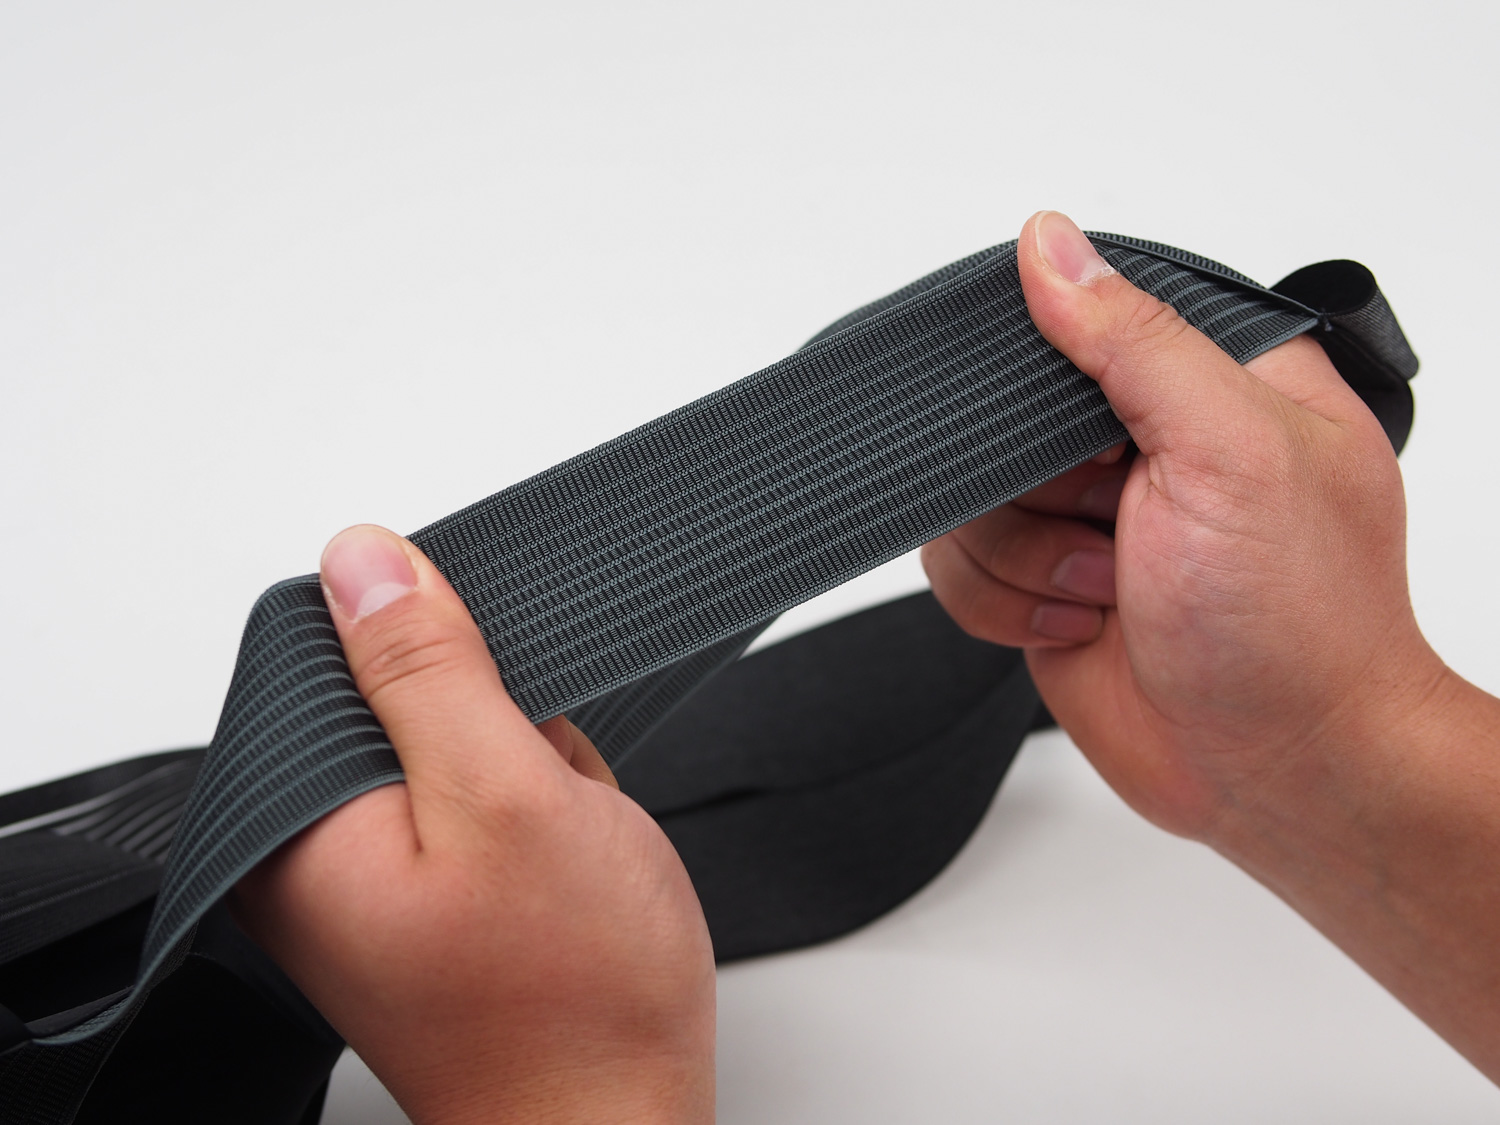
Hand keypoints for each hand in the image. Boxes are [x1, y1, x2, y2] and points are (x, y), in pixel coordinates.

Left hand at [232, 524, 714, 1124]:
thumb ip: (429, 672)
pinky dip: (531, 803)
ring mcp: (366, 879)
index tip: (502, 706)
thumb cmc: (572, 999)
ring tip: (558, 839)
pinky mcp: (419, 893)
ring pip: (452, 738)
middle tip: (544, 797)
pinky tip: (558, 860)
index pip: (337, 650)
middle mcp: (309, 854)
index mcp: (294, 825)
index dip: (441, 651)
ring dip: (525, 761)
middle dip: (501, 717)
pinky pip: (474, 794)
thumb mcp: (511, 797)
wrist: (615, 1123)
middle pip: (401, 693)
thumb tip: (362, 558)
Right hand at [923, 210, 1441, 839]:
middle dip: (1035, 485)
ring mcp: (1086, 514)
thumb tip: (1051, 246)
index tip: (1069, 427)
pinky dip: (1002, 602)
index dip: (1044, 362)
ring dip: (1024, 555)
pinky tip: (1082, 620)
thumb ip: (1135, 344)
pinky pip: (956, 564)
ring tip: (1111, 587)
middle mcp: (1142, 441)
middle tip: (1110, 520)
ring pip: (964, 495)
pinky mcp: (1042, 579)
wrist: (1280, 773)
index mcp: (1211, 379)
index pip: (1083, 314)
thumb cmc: (1300, 626)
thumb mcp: (1232, 452)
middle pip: (999, 411)